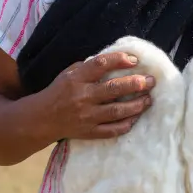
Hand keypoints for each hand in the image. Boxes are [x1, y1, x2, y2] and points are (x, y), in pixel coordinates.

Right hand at [38, 52, 154, 140]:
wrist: (41, 119)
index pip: (100, 65)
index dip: (119, 60)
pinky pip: (112, 130)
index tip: (134, 60)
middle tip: (151, 81)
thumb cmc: (59, 92)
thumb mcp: (69, 74)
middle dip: (136, 84)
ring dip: (137, 105)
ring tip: (149, 99)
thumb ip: (89, 68)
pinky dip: (126, 124)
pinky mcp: (89, 132)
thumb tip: (116, 60)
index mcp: (76, 78)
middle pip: (114, 89)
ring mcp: (87, 116)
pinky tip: (136, 117)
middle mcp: (82, 96)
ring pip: (117, 111)